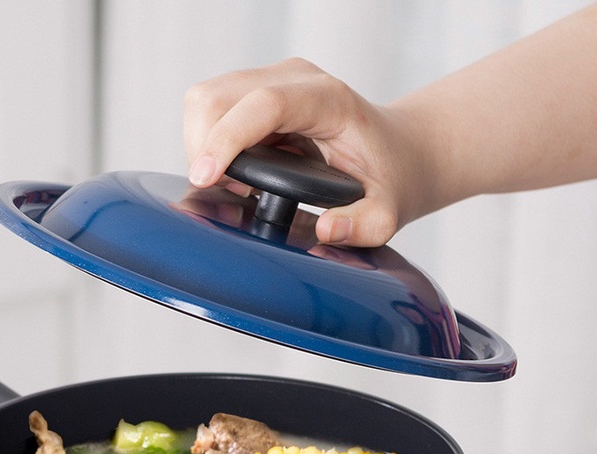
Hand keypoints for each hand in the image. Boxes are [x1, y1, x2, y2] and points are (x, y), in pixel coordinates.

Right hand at [184, 58, 424, 246]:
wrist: (394, 152)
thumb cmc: (386, 177)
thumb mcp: (386, 212)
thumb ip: (364, 225)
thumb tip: (327, 229)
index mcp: (327, 100)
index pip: (263, 104)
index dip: (226, 139)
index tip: (205, 178)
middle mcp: (295, 79)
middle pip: (217, 97)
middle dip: (204, 151)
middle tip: (231, 192)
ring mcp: (272, 81)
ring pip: (204, 101)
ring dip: (202, 147)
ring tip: (234, 183)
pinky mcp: (255, 92)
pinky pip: (209, 111)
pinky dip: (209, 145)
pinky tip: (236, 171)